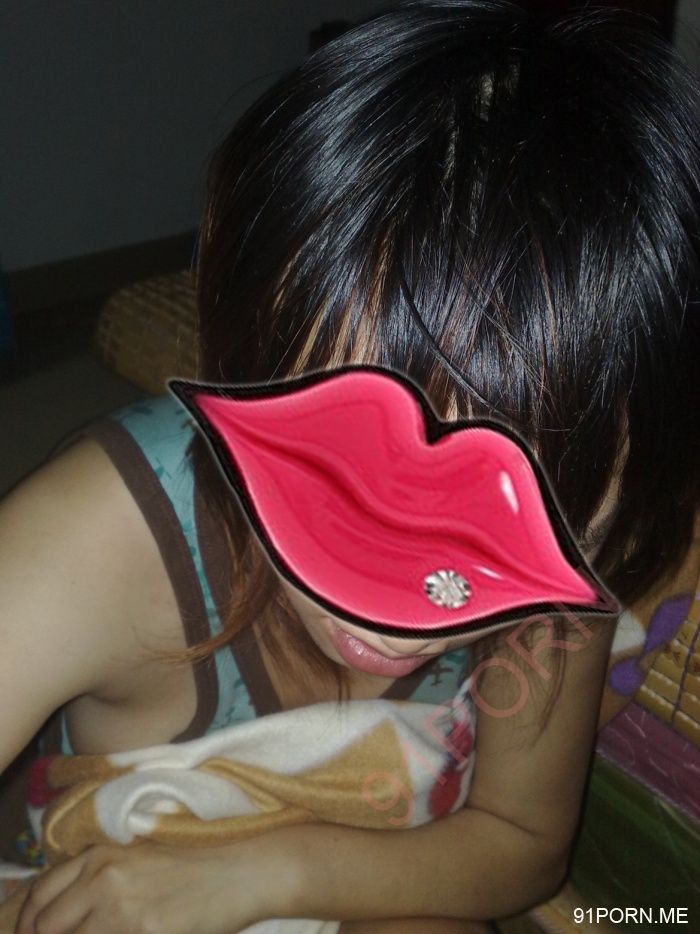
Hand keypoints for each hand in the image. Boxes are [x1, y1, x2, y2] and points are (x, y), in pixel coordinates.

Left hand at [14, 841, 265, 933]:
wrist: (240, 871)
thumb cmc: (195, 863)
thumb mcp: (140, 856)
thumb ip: (100, 875)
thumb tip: (66, 910)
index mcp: (101, 854)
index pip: (40, 894)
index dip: (32, 922)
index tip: (39, 933)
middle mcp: (103, 878)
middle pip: (46, 926)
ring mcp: (121, 910)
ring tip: (114, 933)